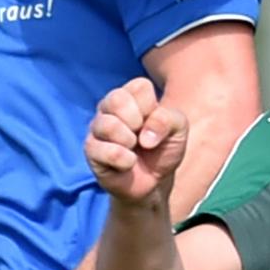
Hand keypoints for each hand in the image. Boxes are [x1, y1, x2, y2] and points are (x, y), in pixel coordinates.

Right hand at [85, 79, 188, 205]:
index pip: (140, 87)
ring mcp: (97, 128)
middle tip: (142, 137)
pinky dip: (124, 160)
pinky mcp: (91, 150)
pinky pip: (105, 151)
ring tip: (133, 150)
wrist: (154, 182)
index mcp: (131, 95)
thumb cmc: (163, 149)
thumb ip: (169, 119)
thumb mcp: (178, 131)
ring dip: (129, 141)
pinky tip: (127, 163)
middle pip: (117, 99)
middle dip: (137, 121)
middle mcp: (110, 107)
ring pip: (108, 125)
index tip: (154, 123)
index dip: (152, 108)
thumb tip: (145, 136)